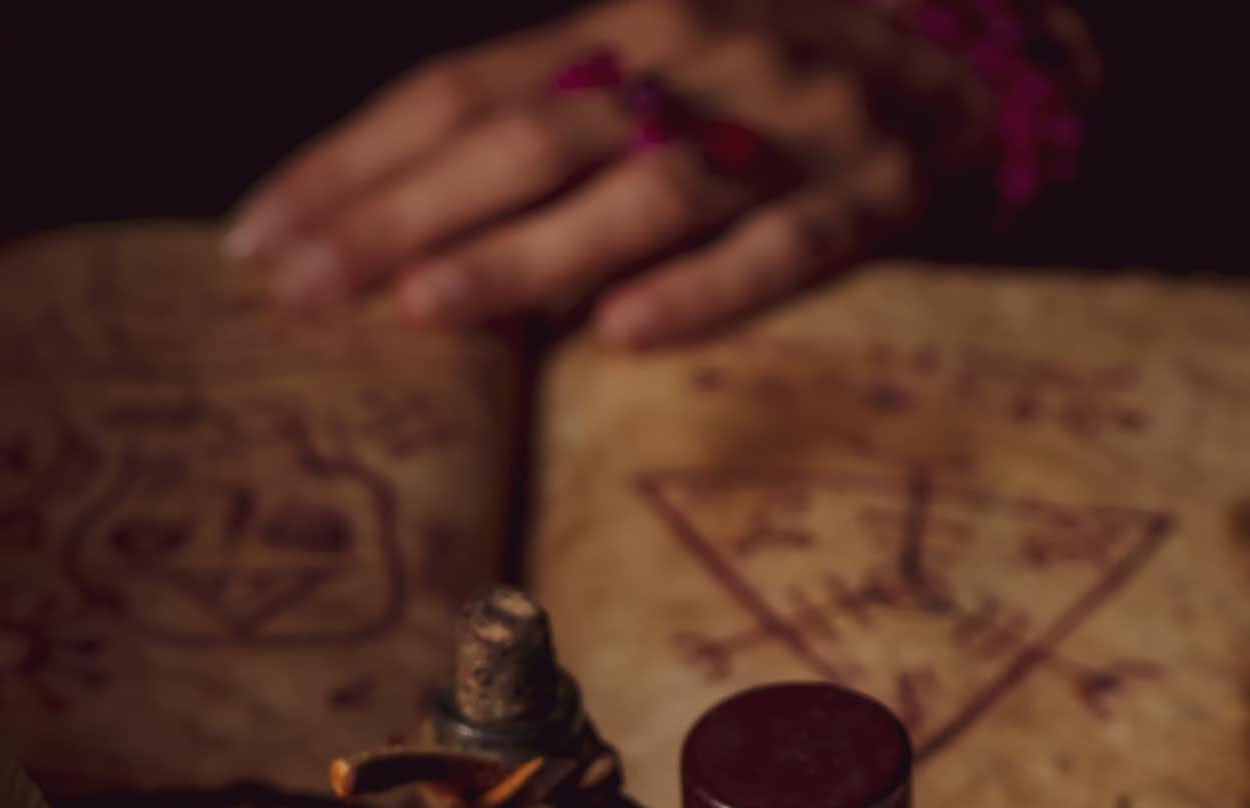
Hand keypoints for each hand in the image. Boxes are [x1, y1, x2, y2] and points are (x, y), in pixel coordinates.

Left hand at [225, 0, 978, 347]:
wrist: (989, 34)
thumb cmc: (786, 69)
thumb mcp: (659, 58)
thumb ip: (552, 119)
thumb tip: (409, 224)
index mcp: (623, 26)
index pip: (457, 92)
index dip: (354, 165)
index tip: (260, 237)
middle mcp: (690, 61)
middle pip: (521, 141)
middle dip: (398, 217)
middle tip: (300, 288)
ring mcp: (784, 125)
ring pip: (637, 192)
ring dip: (524, 254)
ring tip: (423, 310)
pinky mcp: (873, 192)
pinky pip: (785, 244)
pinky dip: (707, 287)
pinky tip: (625, 335)